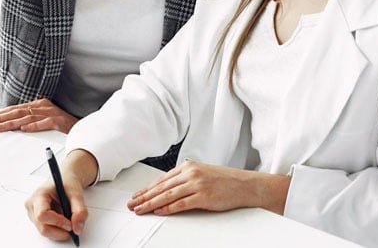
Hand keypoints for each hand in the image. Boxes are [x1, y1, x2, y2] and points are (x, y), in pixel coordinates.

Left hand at [0, 98, 78, 132]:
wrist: (83, 127)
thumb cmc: (61, 125)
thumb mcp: (43, 120)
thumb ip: (29, 120)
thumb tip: (10, 126)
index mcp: (37, 105)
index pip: (13, 109)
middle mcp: (42, 106)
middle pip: (16, 112)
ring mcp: (51, 113)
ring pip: (27, 117)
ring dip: (11, 123)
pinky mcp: (59, 121)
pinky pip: (45, 124)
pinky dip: (34, 126)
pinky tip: (24, 130)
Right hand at [25, 150, 93, 241]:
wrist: (64, 180)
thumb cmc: (67, 183)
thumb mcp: (77, 194)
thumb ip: (80, 211)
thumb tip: (77, 229)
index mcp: (39, 195)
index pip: (43, 215)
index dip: (57, 222)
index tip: (70, 224)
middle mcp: (32, 205)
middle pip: (43, 228)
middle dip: (60, 231)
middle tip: (73, 228)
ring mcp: (32, 214)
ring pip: (45, 232)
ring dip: (59, 231)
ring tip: (67, 219)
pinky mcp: (36, 220)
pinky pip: (47, 231)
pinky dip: (57, 230)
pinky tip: (62, 220)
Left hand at [127, 160, 290, 215]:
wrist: (245, 185)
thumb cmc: (224, 181)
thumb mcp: (201, 174)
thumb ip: (184, 179)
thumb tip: (166, 190)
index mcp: (188, 166)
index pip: (162, 180)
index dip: (147, 189)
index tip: (136, 196)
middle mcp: (190, 173)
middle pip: (161, 187)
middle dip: (144, 197)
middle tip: (132, 204)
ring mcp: (197, 184)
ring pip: (168, 195)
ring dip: (151, 203)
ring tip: (140, 209)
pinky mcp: (204, 196)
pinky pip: (181, 203)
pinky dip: (168, 208)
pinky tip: (159, 211)